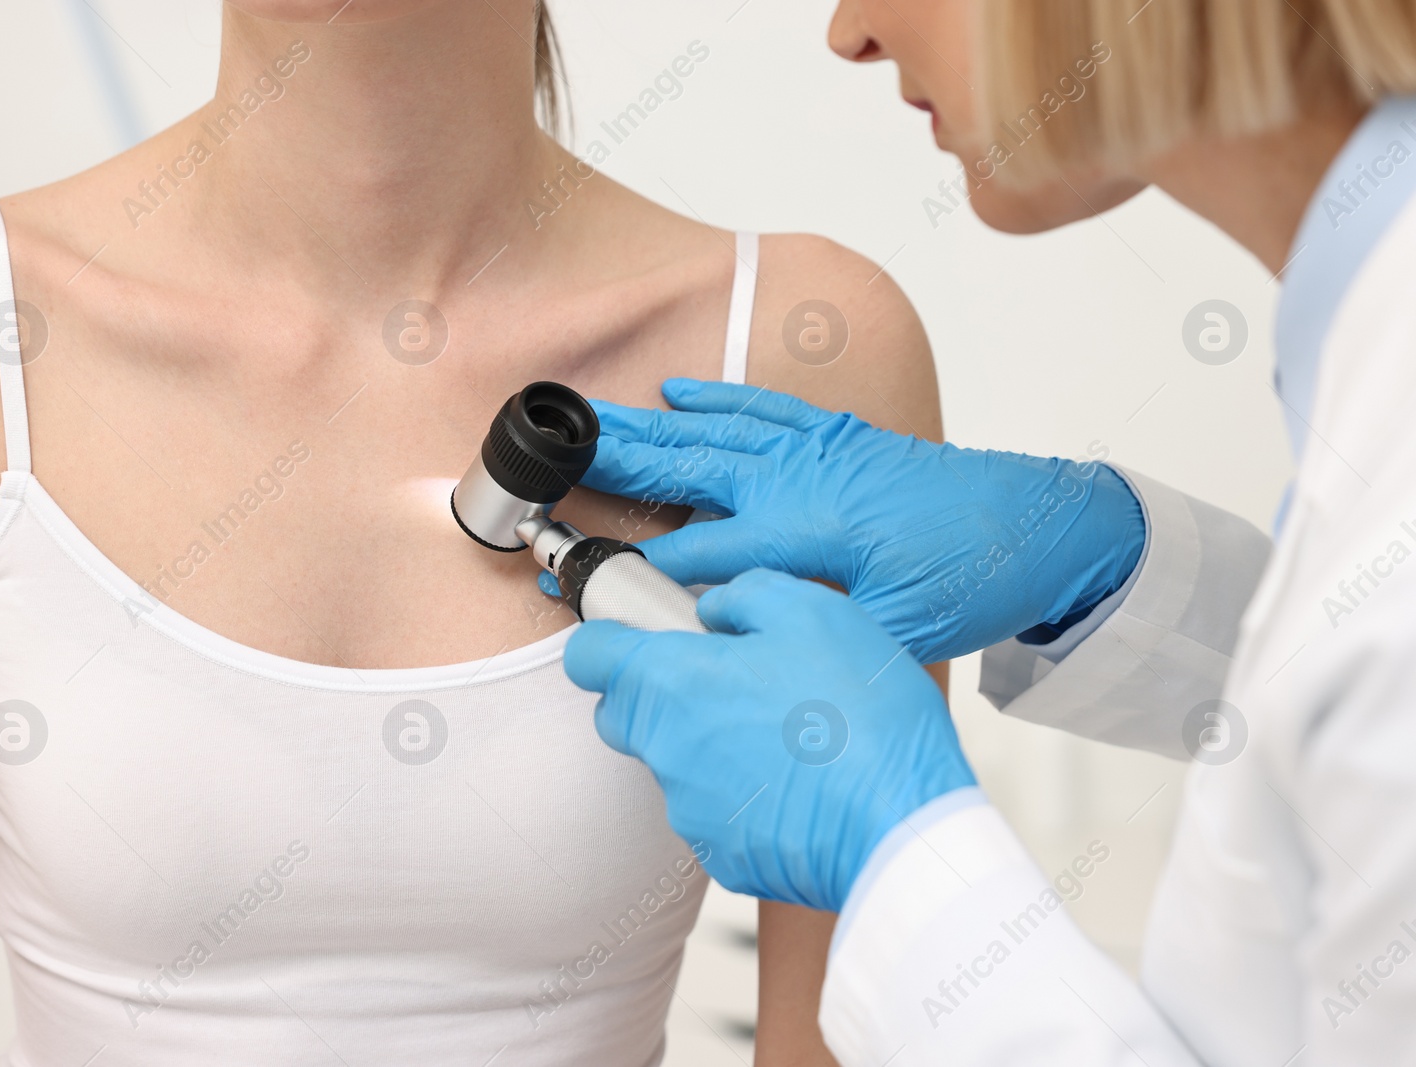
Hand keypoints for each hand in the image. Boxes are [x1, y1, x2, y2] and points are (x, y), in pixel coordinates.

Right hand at [558, 378, 1143, 663]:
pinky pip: (760, 407)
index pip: (692, 552)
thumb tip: (731, 638)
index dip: (627, 571)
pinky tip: (677, 391)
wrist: (1038, 523)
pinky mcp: (834, 435)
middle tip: (546, 457)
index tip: (571, 581)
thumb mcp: (891, 627)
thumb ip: (805, 628)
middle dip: (610, 464)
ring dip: (644, 426)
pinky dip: (715, 397)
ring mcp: (814, 447)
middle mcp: (797, 476)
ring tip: (585, 419)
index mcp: (803, 528)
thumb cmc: (970, 576)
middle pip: (683, 468)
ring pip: (710, 431)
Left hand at [564, 569, 975, 912]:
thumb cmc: (862, 717)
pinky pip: (713, 811)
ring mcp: (689, 809)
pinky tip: (796, 781)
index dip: (609, 636)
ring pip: (673, 764)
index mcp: (670, 682)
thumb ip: (745, 596)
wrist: (903, 828)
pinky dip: (740, 794)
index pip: (586, 655)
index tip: (641, 632)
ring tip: (783, 732)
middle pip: (621, 713)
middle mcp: (664, 749)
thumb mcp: (814, 612)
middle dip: (655, 691)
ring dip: (708, 743)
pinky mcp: (721, 853)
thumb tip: (714, 609)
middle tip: (725, 677)